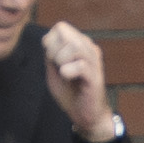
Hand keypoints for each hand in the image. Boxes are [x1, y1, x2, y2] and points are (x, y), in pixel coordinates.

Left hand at [43, 20, 117, 142]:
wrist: (86, 115)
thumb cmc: (70, 93)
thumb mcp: (54, 71)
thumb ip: (50, 54)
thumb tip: (47, 39)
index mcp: (80, 44)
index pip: (60, 27)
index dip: (50, 41)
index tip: (51, 60)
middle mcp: (89, 48)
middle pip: (65, 31)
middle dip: (53, 49)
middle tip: (56, 66)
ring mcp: (94, 61)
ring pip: (74, 45)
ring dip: (61, 59)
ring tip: (63, 72)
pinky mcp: (96, 76)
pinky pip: (81, 65)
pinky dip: (68, 71)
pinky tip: (67, 78)